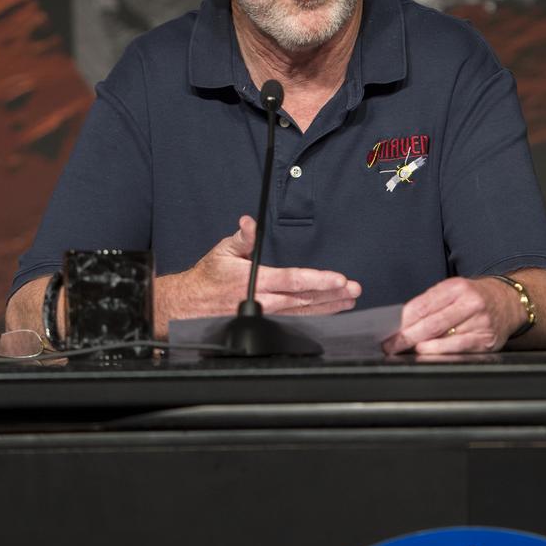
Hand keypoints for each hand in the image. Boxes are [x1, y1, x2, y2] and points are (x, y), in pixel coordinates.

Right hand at [154, 216, 360, 333]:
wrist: (190, 305)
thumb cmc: (208, 277)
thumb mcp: (222, 251)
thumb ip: (242, 237)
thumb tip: (250, 222)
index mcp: (255, 281)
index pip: (293, 281)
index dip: (318, 281)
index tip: (339, 280)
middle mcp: (264, 301)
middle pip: (304, 299)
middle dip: (332, 295)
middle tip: (354, 290)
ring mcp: (266, 315)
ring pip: (303, 312)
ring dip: (328, 307)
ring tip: (348, 301)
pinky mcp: (266, 323)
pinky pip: (294, 320)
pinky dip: (314, 316)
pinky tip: (328, 312)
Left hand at [382, 275, 520, 355]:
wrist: (509, 302)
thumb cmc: (474, 297)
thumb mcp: (453, 291)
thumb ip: (430, 303)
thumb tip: (402, 322)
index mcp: (457, 287)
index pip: (423, 305)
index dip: (403, 320)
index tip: (389, 331)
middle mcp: (470, 303)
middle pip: (431, 323)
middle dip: (407, 337)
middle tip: (391, 345)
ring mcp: (480, 322)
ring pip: (444, 338)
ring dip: (422, 347)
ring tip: (407, 350)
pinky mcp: (486, 340)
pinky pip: (459, 348)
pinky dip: (441, 352)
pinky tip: (428, 353)